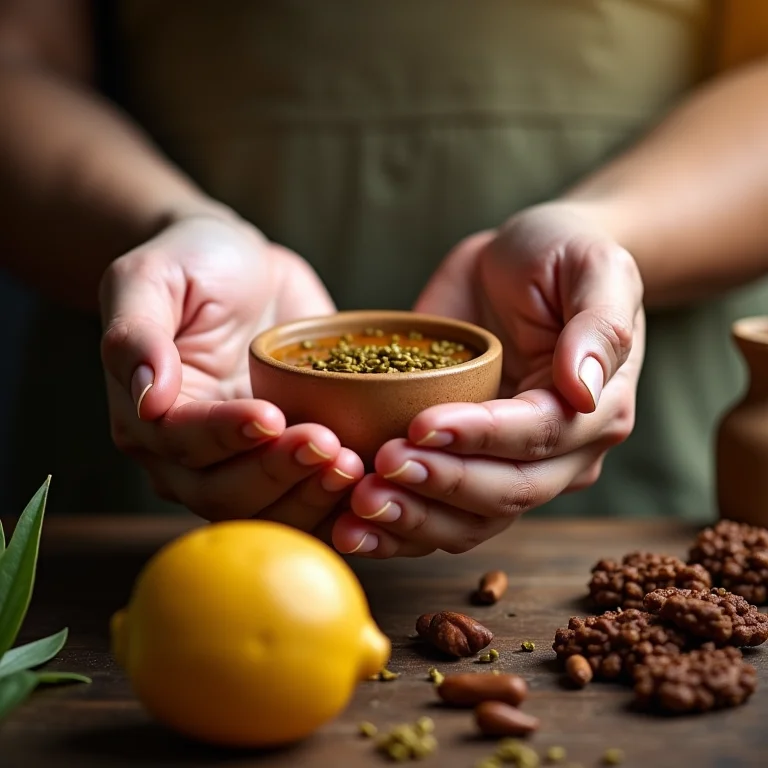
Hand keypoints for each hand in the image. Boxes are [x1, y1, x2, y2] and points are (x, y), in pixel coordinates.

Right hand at [99, 214, 363, 526]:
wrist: (247, 269)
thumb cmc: (194, 263)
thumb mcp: (151, 277)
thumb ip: (136, 334)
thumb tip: (146, 398)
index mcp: (151, 417)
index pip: (183, 442)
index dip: (227, 435)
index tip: (270, 416)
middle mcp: (190, 456)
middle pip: (224, 492)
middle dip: (277, 472)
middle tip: (327, 444)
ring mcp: (242, 463)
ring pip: (267, 510)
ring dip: (310, 497)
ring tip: (353, 464)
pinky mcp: (287, 462)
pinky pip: (306, 503)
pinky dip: (336, 507)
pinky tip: (370, 489)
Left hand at [331, 202, 644, 556]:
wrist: (517, 265)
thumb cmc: (558, 256)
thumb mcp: (593, 266)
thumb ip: (598, 325)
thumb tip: (582, 389)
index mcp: (595, 410)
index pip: (538, 436)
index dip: (480, 437)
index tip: (420, 425)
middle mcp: (560, 454)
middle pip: (504, 492)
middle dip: (440, 485)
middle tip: (380, 468)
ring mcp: (510, 467)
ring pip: (470, 522)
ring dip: (413, 522)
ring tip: (358, 505)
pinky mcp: (464, 466)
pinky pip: (438, 517)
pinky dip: (397, 531)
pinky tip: (352, 529)